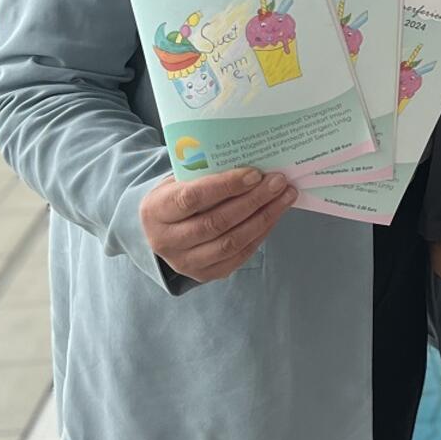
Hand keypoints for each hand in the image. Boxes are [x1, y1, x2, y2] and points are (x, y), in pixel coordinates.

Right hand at [141, 168, 294, 282]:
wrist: (161, 230)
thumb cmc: (176, 196)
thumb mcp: (179, 180)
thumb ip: (206, 174)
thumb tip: (253, 165)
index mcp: (155, 210)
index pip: (193, 198)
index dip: (226, 186)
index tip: (255, 173)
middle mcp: (166, 240)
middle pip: (217, 222)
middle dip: (253, 200)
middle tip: (278, 182)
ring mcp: (185, 262)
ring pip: (231, 242)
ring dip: (264, 218)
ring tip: (285, 197)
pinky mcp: (204, 274)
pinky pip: (239, 255)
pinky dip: (261, 234)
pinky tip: (274, 215)